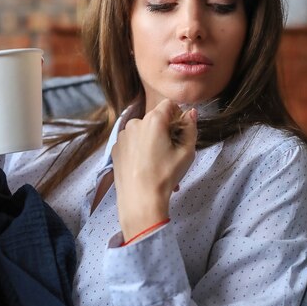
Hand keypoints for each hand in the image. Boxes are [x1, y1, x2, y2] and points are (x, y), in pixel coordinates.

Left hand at [111, 99, 196, 241]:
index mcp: (153, 120)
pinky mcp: (115, 149)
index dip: (178, 116)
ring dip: (151, 142)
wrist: (140, 200)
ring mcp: (122, 136)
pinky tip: (144, 168)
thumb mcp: (187, 152)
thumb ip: (191, 128)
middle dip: (165, 131)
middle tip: (171, 154)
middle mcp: (135, 123)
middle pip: (155, 119)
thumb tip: (191, 112)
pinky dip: (139, 151)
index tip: (180, 134)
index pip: (169, 105)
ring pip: (142, 132)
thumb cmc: (166, 175)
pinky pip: (131, 143)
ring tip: (157, 165)